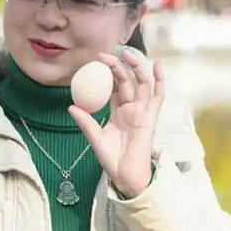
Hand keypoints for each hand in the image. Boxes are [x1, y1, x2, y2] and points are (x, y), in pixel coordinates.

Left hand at [68, 49, 163, 198]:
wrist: (125, 176)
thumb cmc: (112, 160)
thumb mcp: (96, 138)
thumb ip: (86, 122)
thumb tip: (71, 107)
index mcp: (118, 112)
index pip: (114, 87)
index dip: (107, 73)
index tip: (96, 61)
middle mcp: (132, 109)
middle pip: (127, 81)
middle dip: (118, 66)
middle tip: (105, 55)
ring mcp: (142, 112)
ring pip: (142, 84)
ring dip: (136, 67)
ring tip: (126, 53)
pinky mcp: (151, 118)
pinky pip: (157, 97)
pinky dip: (159, 81)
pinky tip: (157, 66)